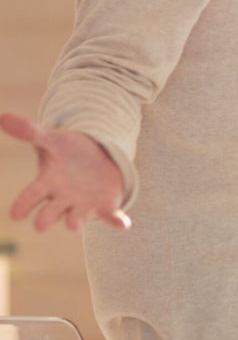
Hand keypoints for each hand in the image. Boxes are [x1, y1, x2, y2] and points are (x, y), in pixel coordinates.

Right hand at [0, 113, 130, 231]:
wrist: (98, 157)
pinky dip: (116, 221)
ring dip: (75, 221)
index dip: (22, 205)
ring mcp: (84, 205)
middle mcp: (62, 200)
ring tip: (73, 223)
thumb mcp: (53, 140)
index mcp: (47, 184)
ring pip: (76, 219)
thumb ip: (29, 131)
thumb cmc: (70, 152)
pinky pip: (110, 216)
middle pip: (50, 214)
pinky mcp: (106, 206)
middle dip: (46, 218)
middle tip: (42, 223)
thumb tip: (2, 116)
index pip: (30, 196)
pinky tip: (123, 224)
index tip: (15, 214)